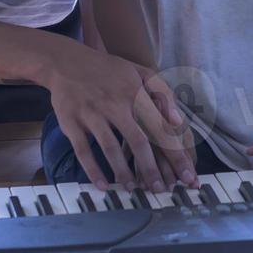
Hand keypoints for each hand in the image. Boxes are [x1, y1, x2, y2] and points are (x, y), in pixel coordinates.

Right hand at [48, 48, 197, 191]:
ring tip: (133, 189)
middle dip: (151, 169)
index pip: (160, 127)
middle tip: (161, 190)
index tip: (187, 176)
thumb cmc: (109, 71)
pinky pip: (83, 150)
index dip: (175, 154)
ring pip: (110, 147)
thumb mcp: (140, 72)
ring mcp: (92, 113)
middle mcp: (114, 104)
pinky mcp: (71, 122)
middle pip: (138, 141)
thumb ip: (163, 93)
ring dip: (123, 172)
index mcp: (135, 93)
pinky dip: (93, 170)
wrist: (65, 61)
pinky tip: (103, 185)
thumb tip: (178, 122)